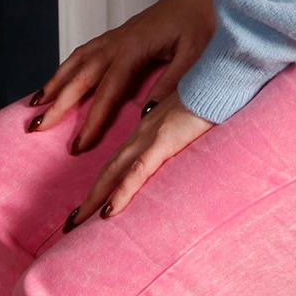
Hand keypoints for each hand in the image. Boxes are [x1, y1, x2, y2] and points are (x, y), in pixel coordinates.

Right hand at [26, 0, 218, 151]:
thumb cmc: (204, 20)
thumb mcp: (195, 54)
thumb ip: (172, 83)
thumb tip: (146, 116)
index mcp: (135, 47)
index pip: (107, 90)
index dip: (91, 119)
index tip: (78, 145)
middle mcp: (118, 41)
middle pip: (80, 76)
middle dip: (57, 104)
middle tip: (36, 129)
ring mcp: (116, 36)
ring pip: (77, 62)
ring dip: (54, 83)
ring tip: (34, 106)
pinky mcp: (120, 35)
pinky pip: (85, 52)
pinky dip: (67, 67)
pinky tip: (59, 79)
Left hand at [64, 89, 213, 225]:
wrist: (224, 72)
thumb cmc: (216, 92)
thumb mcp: (196, 117)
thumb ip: (185, 133)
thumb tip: (180, 146)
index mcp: (150, 126)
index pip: (119, 159)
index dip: (103, 183)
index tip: (91, 203)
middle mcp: (144, 131)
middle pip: (109, 169)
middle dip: (89, 198)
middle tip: (70, 223)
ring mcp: (152, 135)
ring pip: (115, 172)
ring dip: (93, 199)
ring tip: (75, 223)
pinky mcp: (165, 140)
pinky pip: (138, 171)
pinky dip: (121, 193)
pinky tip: (107, 212)